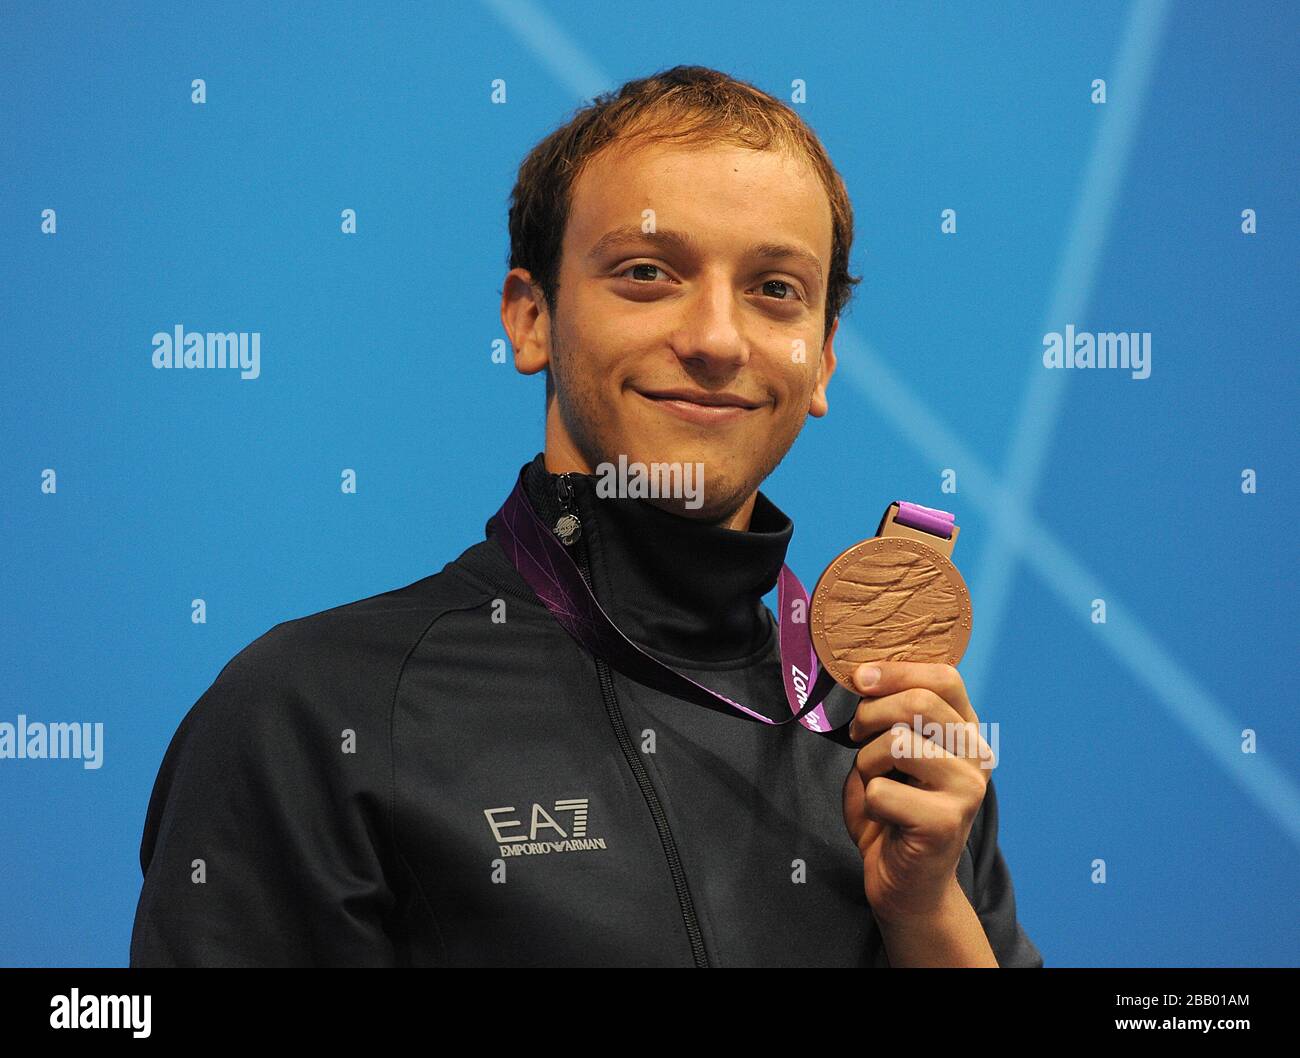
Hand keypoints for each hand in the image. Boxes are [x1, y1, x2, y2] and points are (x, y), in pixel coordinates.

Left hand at [840, 661, 994, 925]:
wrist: (905, 882)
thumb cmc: (894, 810)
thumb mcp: (892, 750)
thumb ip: (891, 714)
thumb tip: (865, 674)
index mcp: (966, 731)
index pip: (944, 677)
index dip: (896, 671)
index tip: (860, 679)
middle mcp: (976, 756)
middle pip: (919, 703)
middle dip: (871, 713)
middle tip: (856, 735)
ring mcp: (967, 790)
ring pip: (897, 743)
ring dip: (867, 762)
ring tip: (874, 782)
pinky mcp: (945, 823)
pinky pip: (881, 789)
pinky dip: (867, 800)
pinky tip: (884, 816)